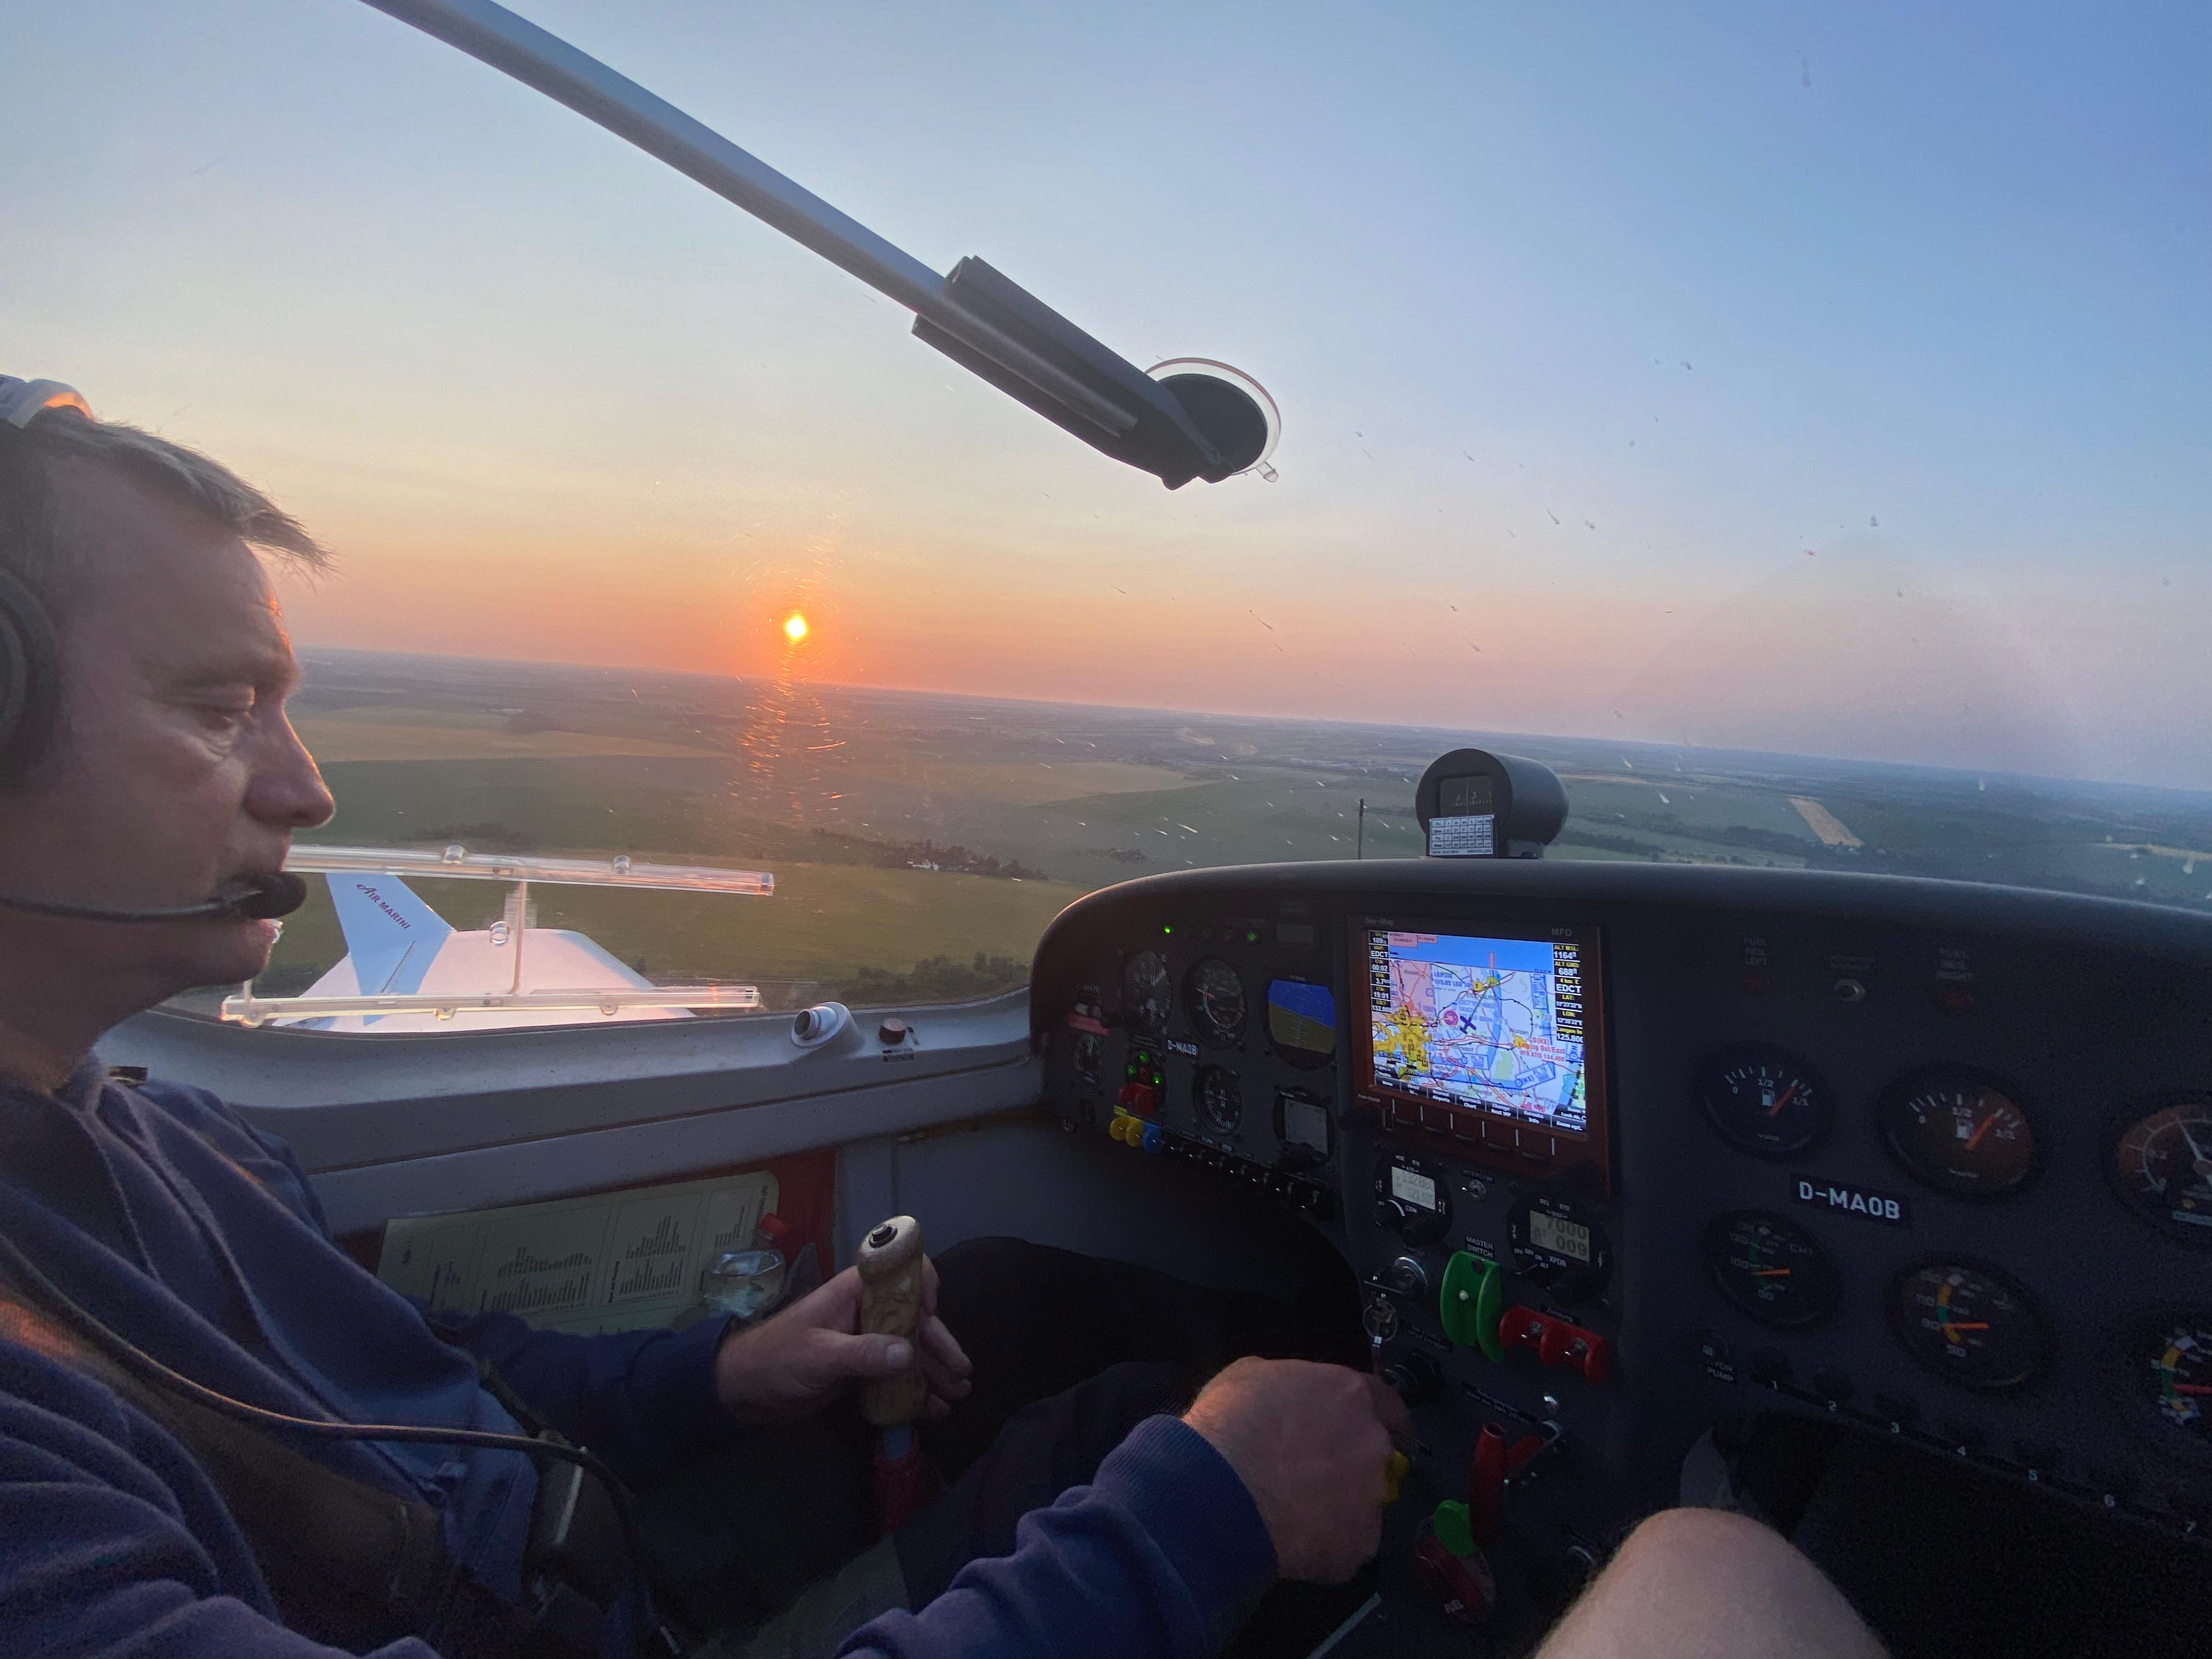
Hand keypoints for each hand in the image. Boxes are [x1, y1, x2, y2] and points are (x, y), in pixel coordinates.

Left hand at [713, 1257, 972, 1424]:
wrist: (744, 1390)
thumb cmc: (777, 1359)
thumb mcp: (820, 1356)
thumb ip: (864, 1354)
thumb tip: (909, 1353)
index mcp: (855, 1292)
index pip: (899, 1272)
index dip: (921, 1287)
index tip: (930, 1316)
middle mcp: (866, 1311)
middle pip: (915, 1319)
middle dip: (940, 1346)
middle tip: (962, 1374)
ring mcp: (865, 1340)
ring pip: (910, 1350)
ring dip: (935, 1371)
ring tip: (958, 1395)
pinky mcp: (861, 1369)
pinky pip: (896, 1374)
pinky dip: (915, 1390)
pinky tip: (934, 1409)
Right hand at [1181, 1357, 1408, 1582]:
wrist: (1221, 1489)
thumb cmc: (1230, 1422)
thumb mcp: (1250, 1376)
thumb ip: (1289, 1384)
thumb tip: (1290, 1398)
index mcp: (1350, 1394)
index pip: (1386, 1401)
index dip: (1374, 1414)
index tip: (1361, 1427)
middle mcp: (1374, 1442)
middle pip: (1375, 1451)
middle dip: (1349, 1460)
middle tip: (1309, 1473)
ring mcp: (1372, 1495)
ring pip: (1364, 1499)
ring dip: (1339, 1503)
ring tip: (1294, 1512)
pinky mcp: (1363, 1543)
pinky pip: (1349, 1541)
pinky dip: (1328, 1542)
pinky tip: (1292, 1539)